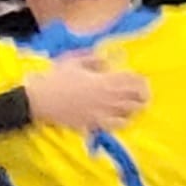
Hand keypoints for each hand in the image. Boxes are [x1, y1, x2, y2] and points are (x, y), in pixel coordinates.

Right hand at [26, 54, 150, 131]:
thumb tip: (107, 61)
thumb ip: (93, 59)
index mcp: (104, 80)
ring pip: (128, 113)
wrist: (40, 100)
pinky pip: (114, 126)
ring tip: (137, 106)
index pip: (131, 80)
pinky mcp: (93, 124)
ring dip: (135, 109)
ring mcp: (101, 112)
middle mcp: (106, 97)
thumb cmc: (56, 78)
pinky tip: (123, 119)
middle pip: (134, 98)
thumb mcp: (74, 61)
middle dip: (142, 96)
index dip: (141, 81)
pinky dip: (122, 122)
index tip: (143, 80)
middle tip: (144, 94)